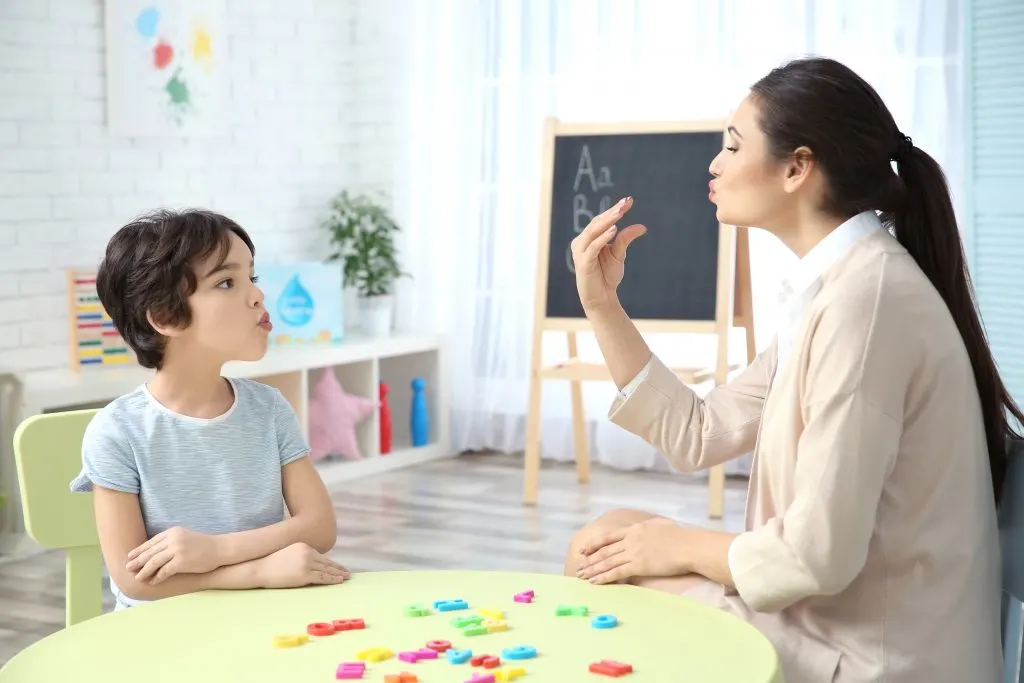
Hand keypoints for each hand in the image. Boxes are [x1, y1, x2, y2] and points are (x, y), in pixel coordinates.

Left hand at [127, 526, 224, 583]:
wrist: (220, 549)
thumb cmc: (203, 544)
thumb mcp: (185, 537)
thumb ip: (170, 541)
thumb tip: (154, 551)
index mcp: (172, 532)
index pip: (151, 542)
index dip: (139, 550)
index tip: (130, 556)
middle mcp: (173, 539)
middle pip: (150, 552)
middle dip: (137, 561)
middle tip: (128, 568)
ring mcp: (177, 550)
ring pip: (154, 562)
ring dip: (144, 571)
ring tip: (138, 577)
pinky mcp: (181, 562)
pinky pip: (164, 571)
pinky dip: (157, 577)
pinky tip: (153, 581)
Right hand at [254, 542, 350, 588]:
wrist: (259, 568)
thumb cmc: (271, 564)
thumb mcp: (288, 554)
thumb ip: (301, 556)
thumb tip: (311, 564)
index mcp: (304, 546)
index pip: (321, 557)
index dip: (332, 563)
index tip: (339, 566)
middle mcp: (308, 552)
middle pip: (327, 563)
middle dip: (338, 568)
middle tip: (348, 572)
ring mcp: (307, 563)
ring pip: (326, 570)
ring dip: (338, 574)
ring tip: (346, 577)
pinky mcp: (305, 574)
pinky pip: (322, 578)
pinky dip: (332, 580)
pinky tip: (339, 581)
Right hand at [570, 196, 646, 313]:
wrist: (601, 298)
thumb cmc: (607, 275)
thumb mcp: (619, 254)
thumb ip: (625, 239)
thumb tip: (642, 226)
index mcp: (589, 238)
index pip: (602, 220)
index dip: (614, 210)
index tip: (629, 200)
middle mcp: (581, 242)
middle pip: (597, 223)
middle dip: (612, 213)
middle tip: (625, 203)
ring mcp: (580, 252)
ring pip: (593, 232)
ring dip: (607, 221)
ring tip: (620, 213)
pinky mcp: (583, 262)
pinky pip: (593, 247)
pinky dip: (603, 238)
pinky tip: (614, 230)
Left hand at [576, 517, 691, 584]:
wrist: (690, 546)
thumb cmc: (681, 537)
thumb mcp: (661, 525)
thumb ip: (649, 526)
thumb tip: (648, 527)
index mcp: (635, 529)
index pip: (609, 537)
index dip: (595, 544)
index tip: (584, 549)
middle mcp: (631, 539)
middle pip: (605, 550)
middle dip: (590, 560)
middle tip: (579, 567)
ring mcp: (634, 552)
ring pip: (607, 561)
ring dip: (593, 570)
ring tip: (582, 576)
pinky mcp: (639, 565)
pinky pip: (617, 572)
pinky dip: (604, 577)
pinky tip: (595, 581)